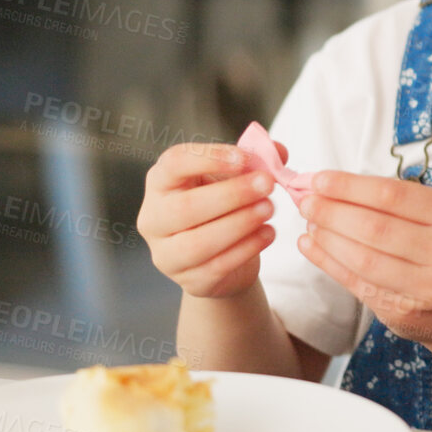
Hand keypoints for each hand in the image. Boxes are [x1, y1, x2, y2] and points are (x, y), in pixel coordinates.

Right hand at [138, 142, 280, 298]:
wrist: (224, 255)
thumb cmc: (222, 206)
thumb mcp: (233, 177)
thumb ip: (254, 160)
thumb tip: (277, 150)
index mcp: (160, 182)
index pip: (174, 164)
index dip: (208, 158)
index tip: (244, 158)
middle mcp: (154, 218)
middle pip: (185, 207)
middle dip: (231, 194)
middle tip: (267, 184)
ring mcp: (166, 253)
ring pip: (198, 242)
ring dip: (239, 223)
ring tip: (269, 209)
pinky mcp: (189, 280)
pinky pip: (217, 266)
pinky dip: (247, 248)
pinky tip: (268, 233)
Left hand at [297, 171, 431, 344]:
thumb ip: (387, 202)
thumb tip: (326, 185)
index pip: (391, 195)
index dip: (349, 186)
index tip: (318, 179)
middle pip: (374, 227)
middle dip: (332, 212)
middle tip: (305, 202)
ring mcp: (426, 286)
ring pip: (363, 259)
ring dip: (327, 238)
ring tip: (309, 223)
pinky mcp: (404, 313)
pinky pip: (357, 284)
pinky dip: (327, 263)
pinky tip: (310, 246)